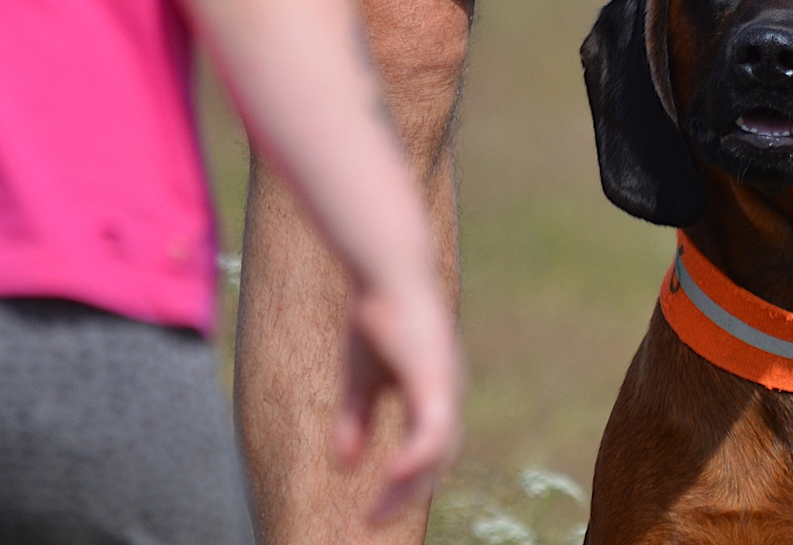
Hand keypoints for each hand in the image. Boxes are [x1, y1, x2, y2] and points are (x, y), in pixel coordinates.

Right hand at [335, 272, 462, 523]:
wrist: (385, 271)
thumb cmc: (375, 317)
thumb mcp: (359, 379)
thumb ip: (355, 420)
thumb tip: (344, 464)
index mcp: (434, 392)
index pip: (431, 448)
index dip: (408, 481)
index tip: (374, 511)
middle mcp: (448, 391)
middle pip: (440, 457)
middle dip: (408, 493)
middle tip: (373, 521)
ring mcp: (445, 384)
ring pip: (440, 450)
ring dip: (411, 484)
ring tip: (380, 509)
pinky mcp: (435, 378)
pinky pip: (434, 430)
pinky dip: (416, 457)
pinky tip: (394, 474)